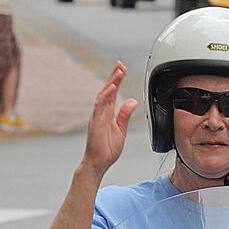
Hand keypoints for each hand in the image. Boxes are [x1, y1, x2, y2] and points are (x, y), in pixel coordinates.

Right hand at [81, 62, 137, 177]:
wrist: (98, 163)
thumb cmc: (106, 149)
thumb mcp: (121, 130)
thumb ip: (124, 115)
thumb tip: (131, 101)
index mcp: (107, 114)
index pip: (112, 93)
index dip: (117, 80)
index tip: (122, 69)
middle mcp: (101, 113)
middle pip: (107, 90)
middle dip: (114, 77)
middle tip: (120, 64)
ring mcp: (97, 117)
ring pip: (103, 95)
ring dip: (111, 82)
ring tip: (118, 71)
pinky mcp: (96, 123)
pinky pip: (100, 107)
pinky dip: (106, 96)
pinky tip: (112, 87)